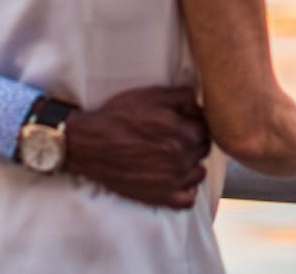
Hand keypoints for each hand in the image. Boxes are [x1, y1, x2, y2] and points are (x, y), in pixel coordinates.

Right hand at [62, 85, 211, 209]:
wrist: (89, 144)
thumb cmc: (119, 116)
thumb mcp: (151, 95)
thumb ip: (183, 97)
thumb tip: (199, 104)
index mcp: (184, 132)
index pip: (206, 128)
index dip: (193, 123)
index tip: (181, 123)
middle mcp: (183, 157)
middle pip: (203, 150)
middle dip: (193, 142)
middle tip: (173, 138)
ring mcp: (173, 179)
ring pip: (199, 173)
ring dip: (191, 165)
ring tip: (172, 157)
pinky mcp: (161, 196)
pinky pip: (188, 199)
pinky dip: (186, 191)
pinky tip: (174, 180)